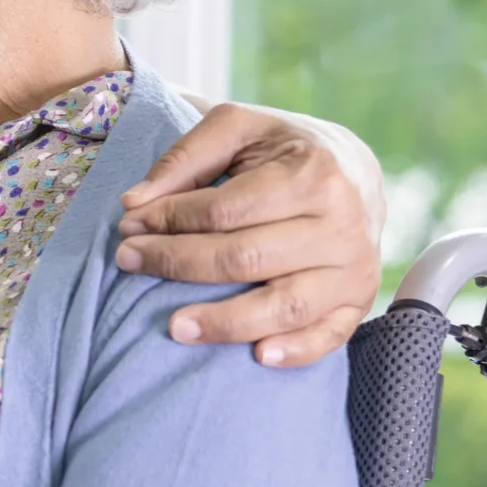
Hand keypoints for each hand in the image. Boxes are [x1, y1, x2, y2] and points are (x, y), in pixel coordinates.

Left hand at [115, 102, 384, 366]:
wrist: (356, 172)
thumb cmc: (283, 150)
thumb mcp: (240, 129)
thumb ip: (186, 157)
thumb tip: (134, 204)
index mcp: (312, 173)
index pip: (225, 210)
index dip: (169, 219)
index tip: (128, 223)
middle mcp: (340, 223)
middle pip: (246, 258)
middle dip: (178, 263)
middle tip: (128, 261)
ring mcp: (354, 267)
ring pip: (285, 305)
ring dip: (225, 322)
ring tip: (174, 327)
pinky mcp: (359, 299)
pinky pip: (329, 335)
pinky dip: (295, 351)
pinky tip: (256, 357)